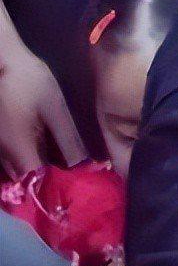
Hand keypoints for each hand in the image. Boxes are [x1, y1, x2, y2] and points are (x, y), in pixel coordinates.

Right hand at [0, 43, 86, 177]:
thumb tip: (82, 164)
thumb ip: (67, 138)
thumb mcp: (55, 108)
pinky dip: (21, 157)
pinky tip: (36, 148)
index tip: (75, 181)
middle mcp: (1, 152)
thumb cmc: (28, 81)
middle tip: (68, 172)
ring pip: (12, 169)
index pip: (37, 181)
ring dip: (31, 170)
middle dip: (44, 179)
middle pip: (23, 178)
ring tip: (55, 161)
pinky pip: (6, 157)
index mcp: (18, 147)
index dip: (56, 184)